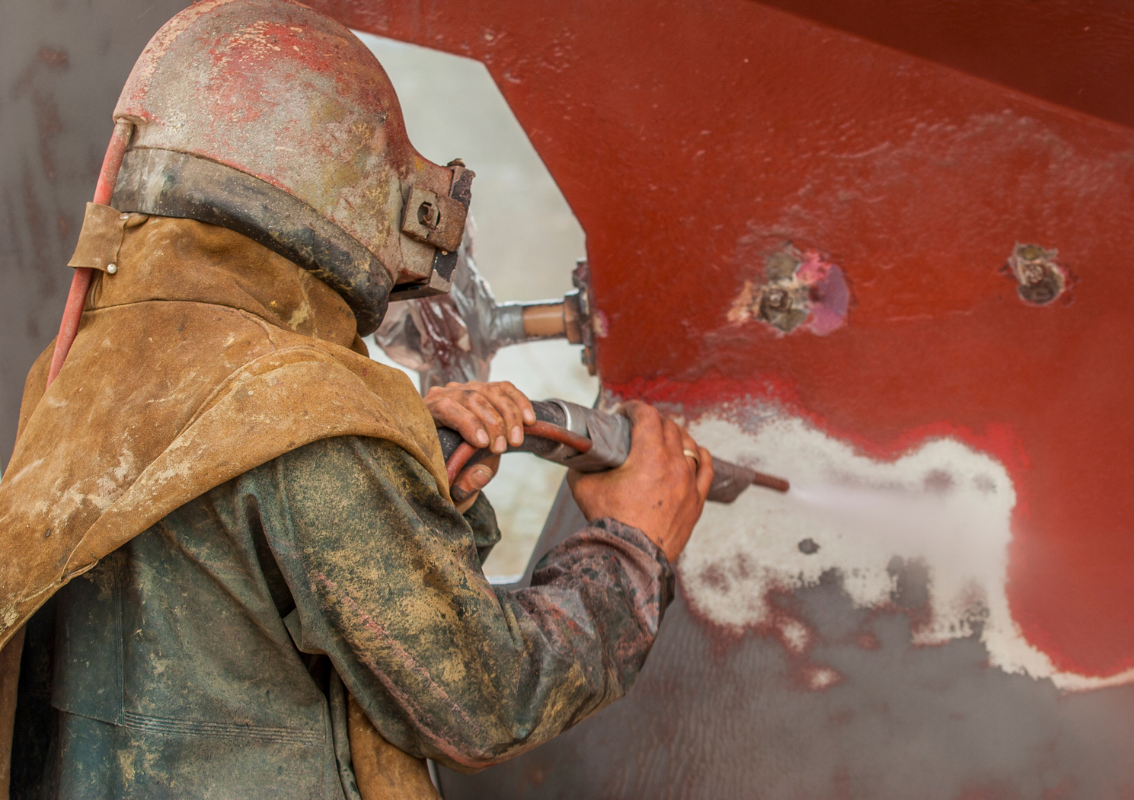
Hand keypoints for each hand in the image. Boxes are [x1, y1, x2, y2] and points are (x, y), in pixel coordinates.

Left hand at [425, 381, 535, 510]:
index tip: (483, 444)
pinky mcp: (484, 389)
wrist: (454, 463)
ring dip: (509, 415)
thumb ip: (465, 482)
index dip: (466, 422)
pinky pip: (505, 389)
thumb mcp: (453, 484)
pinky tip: (529, 421)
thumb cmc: (449, 473)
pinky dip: (520, 403)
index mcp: (426, 415)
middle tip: (502, 449)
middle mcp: (443, 395)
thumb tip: (479, 476)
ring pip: (491, 391)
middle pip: (471, 397)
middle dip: (492, 423)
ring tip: (516, 441)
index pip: (445, 407)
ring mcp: (465, 389)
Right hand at [567, 401, 712, 561]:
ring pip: (688, 443)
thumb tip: (581, 454)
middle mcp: (674, 464)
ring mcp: (689, 483)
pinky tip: (691, 451)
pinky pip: (705, 467)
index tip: (624, 412)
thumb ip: (583, 464)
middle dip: (652, 420)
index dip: (634, 408)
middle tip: (637, 426)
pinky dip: (697, 454)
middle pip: (668, 426)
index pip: (647, 415)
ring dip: (674, 435)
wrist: (628, 558)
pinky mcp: (696, 501)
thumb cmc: (607, 523)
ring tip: (661, 438)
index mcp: (649, 455)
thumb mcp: (583, 486)